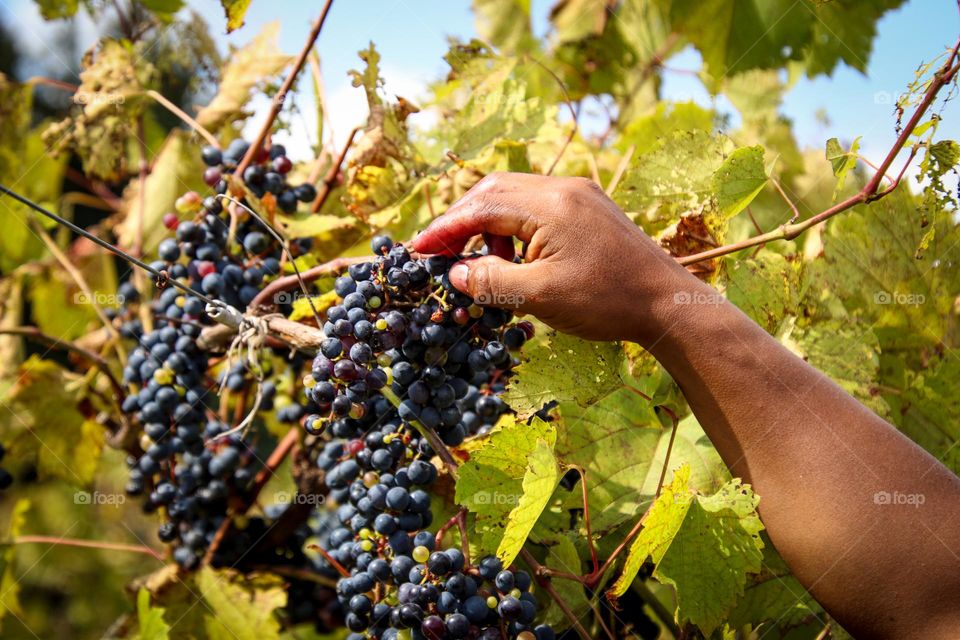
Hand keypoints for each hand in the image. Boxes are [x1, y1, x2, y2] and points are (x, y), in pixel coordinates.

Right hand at [412, 172, 698, 344]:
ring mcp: (580, 195)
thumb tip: (456, 273)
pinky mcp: (590, 208)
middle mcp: (564, 188)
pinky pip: (539, 206)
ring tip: (489, 267)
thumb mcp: (541, 297)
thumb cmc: (607, 302)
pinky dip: (517, 229)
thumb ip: (492, 281)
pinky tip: (519, 261)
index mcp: (551, 204)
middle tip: (442, 254)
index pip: (481, 206)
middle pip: (495, 190)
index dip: (445, 229)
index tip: (418, 251)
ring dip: (491, 226)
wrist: (666, 303)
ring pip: (516, 196)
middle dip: (463, 221)